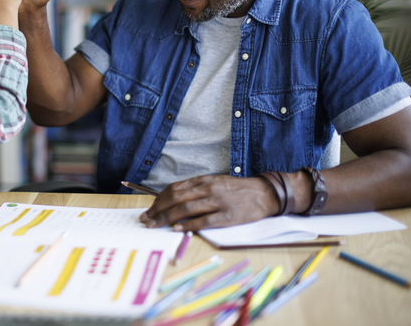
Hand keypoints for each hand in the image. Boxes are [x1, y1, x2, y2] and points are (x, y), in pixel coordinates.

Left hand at [139, 175, 279, 231]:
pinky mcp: (227, 216)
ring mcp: (217, 202)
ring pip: (186, 209)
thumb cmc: (236, 189)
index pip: (174, 189)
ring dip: (167, 218)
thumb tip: (173, 199)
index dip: (158, 200)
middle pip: (176, 199)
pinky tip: (177, 229)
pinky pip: (204, 221)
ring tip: (155, 225)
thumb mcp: (214, 182)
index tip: (149, 209)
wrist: (264, 193)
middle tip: (146, 220)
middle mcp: (208, 189)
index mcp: (203, 180)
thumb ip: (196, 189)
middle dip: (158, 210)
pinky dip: (188, 225)